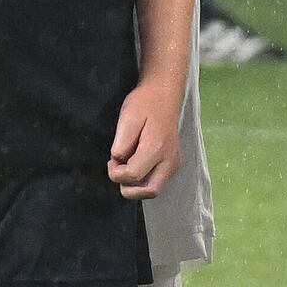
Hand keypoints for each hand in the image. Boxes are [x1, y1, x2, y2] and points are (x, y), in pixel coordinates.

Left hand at [110, 77, 184, 199]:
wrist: (164, 95)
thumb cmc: (144, 103)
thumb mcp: (127, 118)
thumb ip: (121, 144)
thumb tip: (119, 161)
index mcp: (157, 148)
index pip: (133, 176)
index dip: (116, 173)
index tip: (111, 160)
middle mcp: (170, 160)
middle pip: (149, 192)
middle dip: (129, 188)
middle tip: (119, 170)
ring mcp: (174, 163)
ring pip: (154, 190)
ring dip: (136, 186)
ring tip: (127, 165)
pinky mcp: (174, 164)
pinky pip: (157, 182)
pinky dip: (143, 180)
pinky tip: (136, 164)